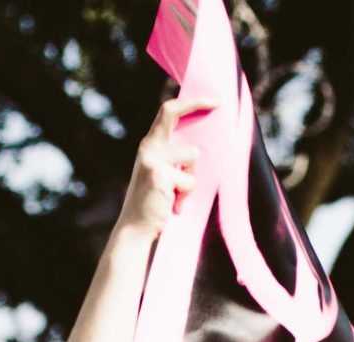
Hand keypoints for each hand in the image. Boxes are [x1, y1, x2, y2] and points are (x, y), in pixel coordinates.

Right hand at [120, 94, 209, 238]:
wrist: (135, 228)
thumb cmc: (154, 204)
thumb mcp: (163, 174)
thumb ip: (175, 158)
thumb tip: (202, 147)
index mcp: (149, 145)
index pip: (167, 112)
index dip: (190, 102)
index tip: (211, 100)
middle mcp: (148, 147)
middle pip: (172, 113)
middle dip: (196, 103)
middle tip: (218, 102)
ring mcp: (152, 159)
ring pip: (192, 157)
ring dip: (191, 178)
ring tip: (177, 195)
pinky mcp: (160, 175)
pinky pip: (189, 180)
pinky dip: (186, 196)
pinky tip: (173, 206)